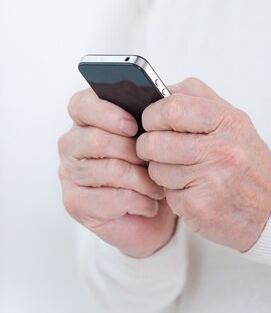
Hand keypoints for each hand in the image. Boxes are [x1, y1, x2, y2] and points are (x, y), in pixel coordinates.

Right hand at [58, 89, 176, 257]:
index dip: (108, 113)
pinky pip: (113, 198)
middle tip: (157, 162)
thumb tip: (160, 100)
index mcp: (86, 118)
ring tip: (158, 186)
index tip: (134, 125)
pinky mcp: (74, 202)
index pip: (82, 104)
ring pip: (112, 169)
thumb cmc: (151, 166)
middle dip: (136, 152)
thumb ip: (150, 113)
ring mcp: (69, 173)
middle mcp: (71, 143)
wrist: (154, 212)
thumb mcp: (154, 134)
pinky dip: (139, 201)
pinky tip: (148, 204)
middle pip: (99, 139)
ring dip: (143, 180)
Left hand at [137, 79, 270, 251]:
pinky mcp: (199, 207)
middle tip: (157, 147)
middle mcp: (221, 150)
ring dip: (161, 170)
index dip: (153, 114)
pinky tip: (191, 189)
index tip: (152, 120)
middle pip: (156, 141)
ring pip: (156, 169)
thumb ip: (196, 97)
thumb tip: (160, 89)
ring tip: (182, 170)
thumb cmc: (246, 158)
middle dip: (148, 145)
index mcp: (228, 121)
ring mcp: (210, 180)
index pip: (172, 108)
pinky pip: (166, 194)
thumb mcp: (231, 118)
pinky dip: (173, 192)